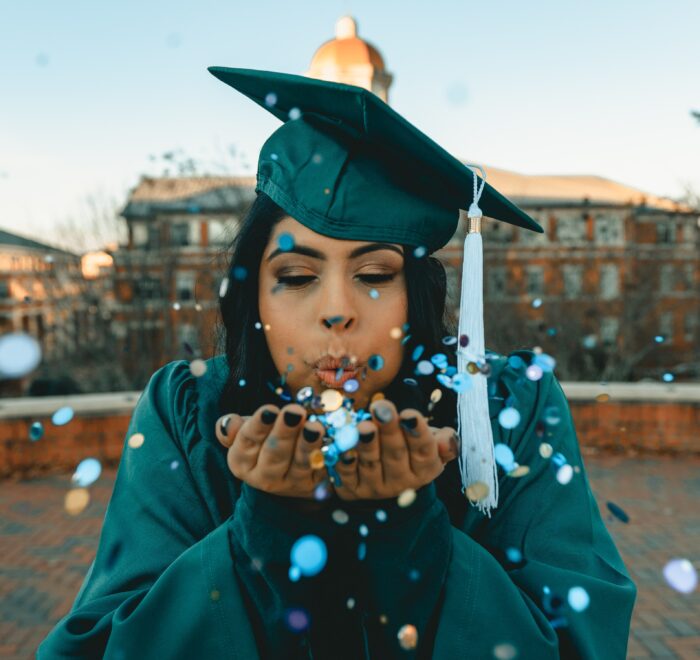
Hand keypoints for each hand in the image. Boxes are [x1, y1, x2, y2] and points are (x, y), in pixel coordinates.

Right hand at [215, 403, 325, 498]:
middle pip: (274, 455)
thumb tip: (229, 423)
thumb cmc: (263, 438)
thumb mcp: (245, 431)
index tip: (269, 410)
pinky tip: (331, 438)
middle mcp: (263, 478)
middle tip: (294, 412)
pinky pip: (321, 468)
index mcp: (241, 463)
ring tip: (314, 427)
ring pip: (299, 464)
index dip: (257, 427)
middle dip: (284, 433)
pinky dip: (327, 454)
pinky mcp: (314, 484)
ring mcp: (291, 483)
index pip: (246, 443)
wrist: (287, 464)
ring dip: (308, 445)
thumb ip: (233, 428)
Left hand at [332, 400, 458, 500]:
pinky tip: (342, 448)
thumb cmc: (411, 450)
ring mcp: (376, 487)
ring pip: (371, 463)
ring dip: (367, 444)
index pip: (423, 450)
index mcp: (425, 469)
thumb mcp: (431, 444)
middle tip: (382, 409)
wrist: (385, 479)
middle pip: (395, 454)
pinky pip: (347, 474)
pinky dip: (345, 461)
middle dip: (389, 430)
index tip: (409, 414)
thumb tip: (446, 440)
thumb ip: (444, 441)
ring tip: (363, 426)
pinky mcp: (352, 489)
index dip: (416, 433)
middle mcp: (402, 482)